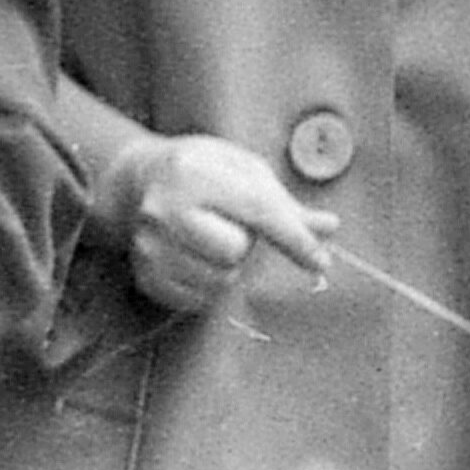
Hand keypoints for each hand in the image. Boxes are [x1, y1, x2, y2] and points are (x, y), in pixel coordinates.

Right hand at [101, 133, 333, 313]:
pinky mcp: (146, 276)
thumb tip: (329, 227)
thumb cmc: (203, 171)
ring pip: (220, 280)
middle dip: (245, 243)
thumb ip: (285, 204)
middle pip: (235, 252)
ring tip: (213, 238)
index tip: (321, 262)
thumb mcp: (244, 170)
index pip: (256, 210)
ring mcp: (149, 246)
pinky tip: (197, 256)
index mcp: (192, 171)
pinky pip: (201, 299)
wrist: (139, 181)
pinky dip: (210, 283)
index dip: (294, 239)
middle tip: (232, 224)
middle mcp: (163, 209)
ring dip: (229, 266)